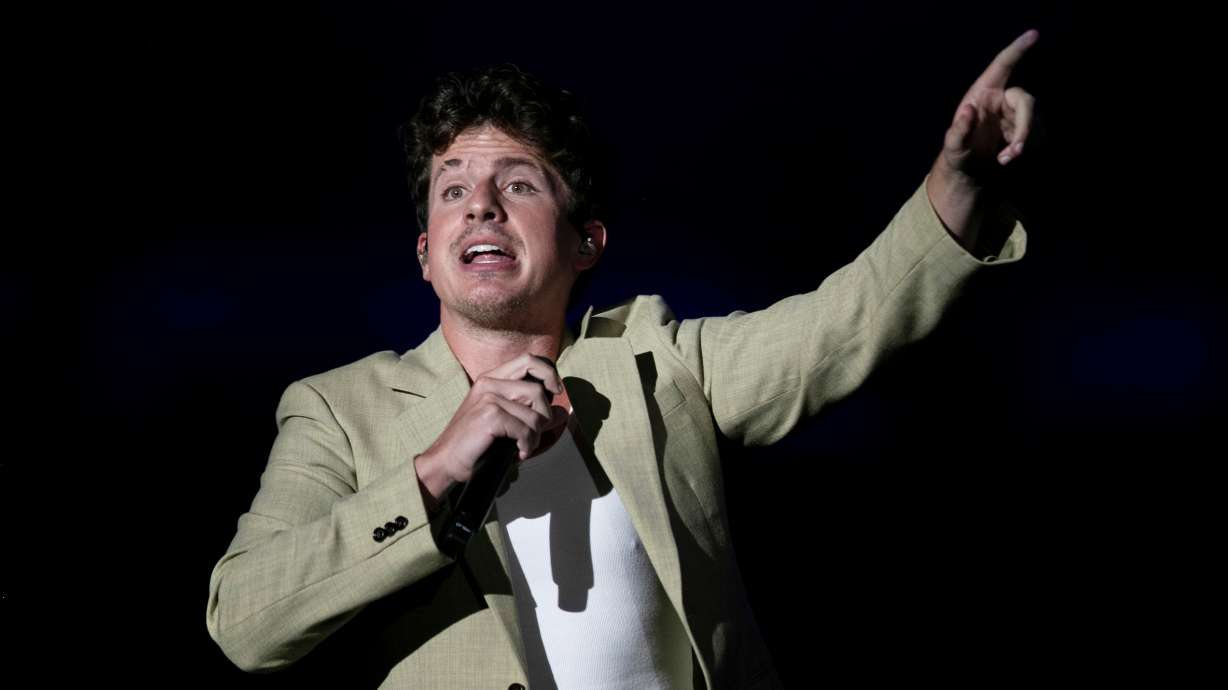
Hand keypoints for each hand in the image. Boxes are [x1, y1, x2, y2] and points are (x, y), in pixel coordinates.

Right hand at [414, 353, 569, 505]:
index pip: (529, 360)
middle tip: (536, 433)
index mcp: (491, 379)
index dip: (549, 372)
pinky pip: (525, 430)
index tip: (556, 391)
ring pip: (534, 414)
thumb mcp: (501, 419)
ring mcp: (488, 398)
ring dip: (535, 436)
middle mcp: (489, 383)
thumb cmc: (474, 442)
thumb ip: (527, 409)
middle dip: (544, 415)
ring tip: (524, 446)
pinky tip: (518, 453)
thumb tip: (561, 410)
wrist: (445, 461)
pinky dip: (527, 445)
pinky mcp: (489, 415)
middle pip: (537, 390)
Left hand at [936, 29, 1039, 184]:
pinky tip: (1011, 156)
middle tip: (1015, 151)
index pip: (1002, 65)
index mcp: (984, 92)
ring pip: (1036, 120)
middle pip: (1027, 102)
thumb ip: (958, 130)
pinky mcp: (1024, 126)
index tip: (1033, 34)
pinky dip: (1029, 146)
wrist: (967, 169)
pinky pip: (1039, 133)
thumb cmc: (956, 153)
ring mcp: (1015, 112)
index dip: (1017, 49)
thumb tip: (968, 110)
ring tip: (1005, 159)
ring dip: (1025, 142)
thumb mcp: (953, 146)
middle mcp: (1002, 97)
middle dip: (1025, 128)